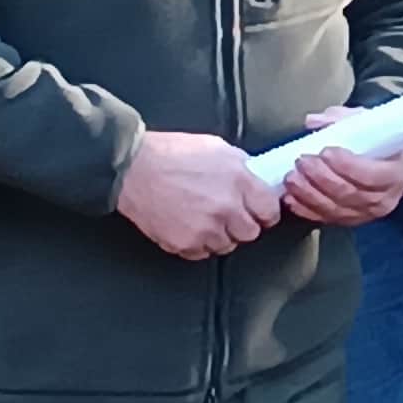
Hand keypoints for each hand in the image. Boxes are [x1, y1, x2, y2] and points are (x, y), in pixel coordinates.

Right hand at [115, 132, 284, 259]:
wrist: (133, 168)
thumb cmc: (172, 154)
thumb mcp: (217, 148)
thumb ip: (242, 167)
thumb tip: (255, 180)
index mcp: (238, 182)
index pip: (270, 211)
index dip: (265, 211)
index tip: (259, 211)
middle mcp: (225, 209)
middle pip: (251, 233)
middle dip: (243, 224)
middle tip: (229, 214)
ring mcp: (204, 229)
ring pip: (226, 246)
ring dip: (219, 235)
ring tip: (204, 218)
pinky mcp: (184, 244)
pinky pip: (201, 253)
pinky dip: (197, 243)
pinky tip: (188, 225)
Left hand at [279, 112, 402, 230]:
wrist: (384, 164)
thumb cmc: (378, 144)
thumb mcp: (368, 124)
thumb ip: (344, 119)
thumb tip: (316, 121)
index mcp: (395, 174)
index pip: (372, 175)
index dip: (347, 165)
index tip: (326, 151)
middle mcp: (383, 199)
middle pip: (349, 193)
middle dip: (321, 177)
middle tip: (303, 161)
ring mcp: (364, 214)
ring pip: (334, 208)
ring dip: (308, 193)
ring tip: (292, 178)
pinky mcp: (347, 220)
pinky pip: (324, 218)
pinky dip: (305, 208)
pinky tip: (292, 197)